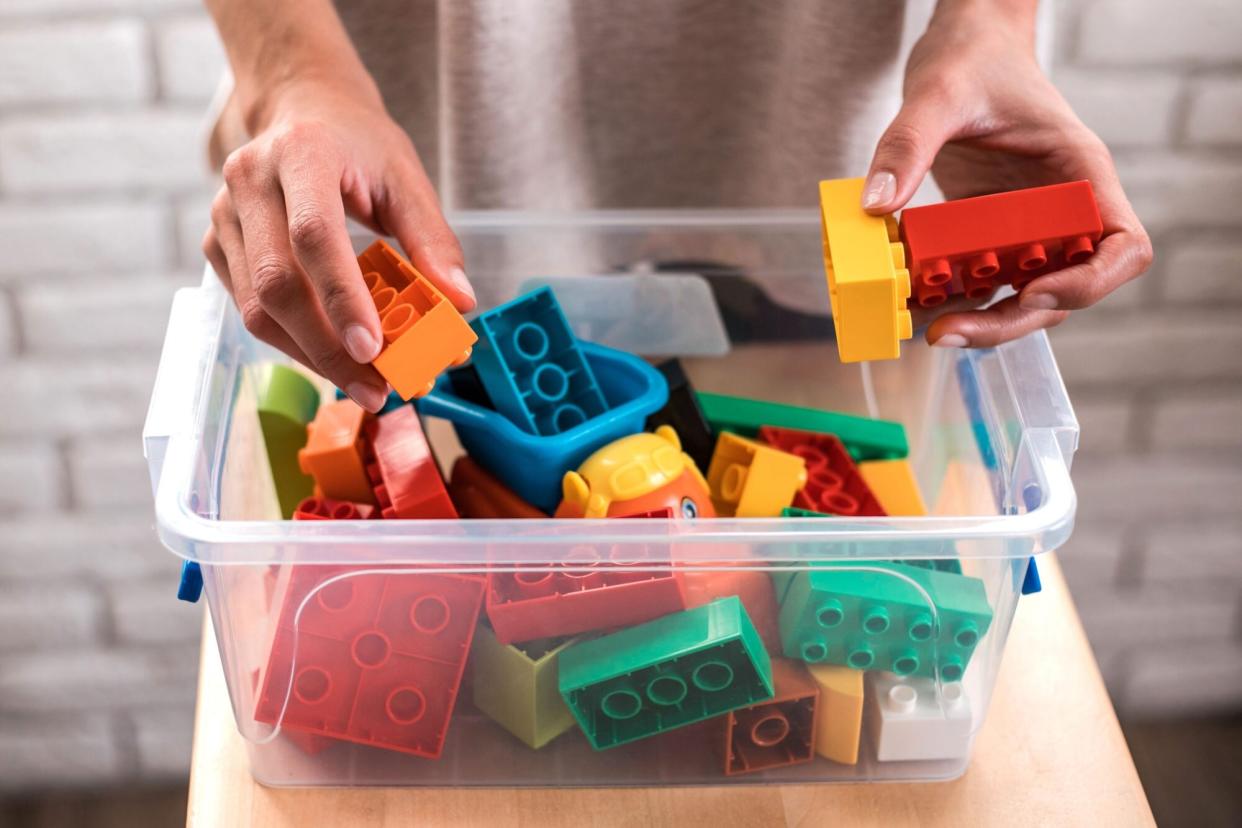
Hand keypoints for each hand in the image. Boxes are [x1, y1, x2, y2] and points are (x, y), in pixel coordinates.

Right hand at [203, 79, 475, 411]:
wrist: (303, 110)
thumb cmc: (359, 145)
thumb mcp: (407, 178)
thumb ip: (434, 240)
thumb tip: (460, 303)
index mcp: (302, 152)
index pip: (314, 235)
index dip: (341, 298)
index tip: (373, 349)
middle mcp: (250, 180)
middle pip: (277, 282)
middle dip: (328, 348)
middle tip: (377, 387)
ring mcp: (224, 214)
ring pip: (256, 307)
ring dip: (311, 356)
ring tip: (363, 383)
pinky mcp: (216, 244)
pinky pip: (249, 309)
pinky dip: (293, 342)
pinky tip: (332, 357)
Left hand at [861, 3, 1152, 348]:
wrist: (961, 46)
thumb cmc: (972, 57)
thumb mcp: (938, 92)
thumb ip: (908, 144)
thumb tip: (877, 203)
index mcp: (1079, 172)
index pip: (1122, 246)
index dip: (1089, 283)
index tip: (1034, 289)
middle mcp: (1061, 207)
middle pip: (1064, 288)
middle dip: (1012, 320)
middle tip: (950, 333)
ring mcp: (1026, 224)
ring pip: (1021, 294)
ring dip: (980, 320)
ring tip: (929, 329)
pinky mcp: (988, 231)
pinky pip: (979, 278)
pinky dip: (951, 297)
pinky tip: (913, 303)